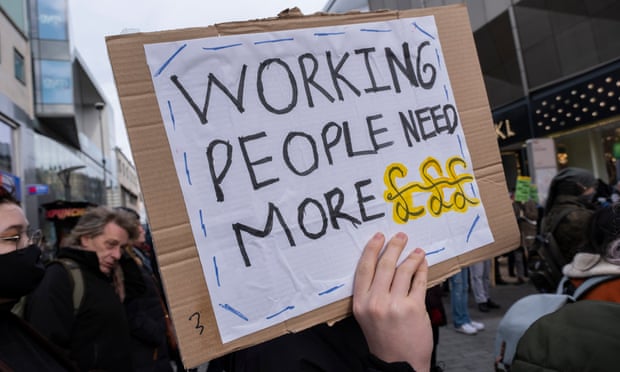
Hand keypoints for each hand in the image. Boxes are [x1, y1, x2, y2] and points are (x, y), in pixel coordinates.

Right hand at [353, 232, 432, 371]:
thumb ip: (371, 294)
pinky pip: (419, 282)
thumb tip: (384, 266)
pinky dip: (422, 270)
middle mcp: (375, 302)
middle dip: (394, 247)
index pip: (364, 268)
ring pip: (403, 271)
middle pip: (385, 265)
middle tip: (400, 237)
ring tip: (417, 251)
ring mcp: (395, 305)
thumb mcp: (367, 316)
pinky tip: (423, 264)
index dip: (372, 249)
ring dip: (412, 257)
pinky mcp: (413, 308)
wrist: (398, 363)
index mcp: (361, 303)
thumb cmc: (383, 339)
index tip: (378, 237)